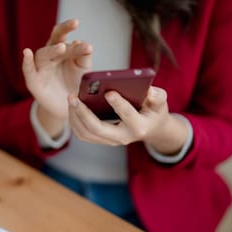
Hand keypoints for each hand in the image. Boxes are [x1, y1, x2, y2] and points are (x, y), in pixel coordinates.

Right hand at [22, 19, 91, 136]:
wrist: (67, 108)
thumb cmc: (74, 85)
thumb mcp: (84, 70)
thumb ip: (84, 57)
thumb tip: (79, 42)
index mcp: (62, 50)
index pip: (66, 36)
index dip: (71, 30)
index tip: (80, 26)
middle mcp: (50, 56)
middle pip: (54, 40)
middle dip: (63, 30)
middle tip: (74, 24)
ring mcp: (41, 68)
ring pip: (43, 55)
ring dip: (52, 50)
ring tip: (61, 47)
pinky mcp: (34, 82)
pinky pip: (28, 70)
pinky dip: (27, 62)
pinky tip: (26, 52)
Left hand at [68, 87, 187, 153]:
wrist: (150, 128)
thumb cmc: (154, 111)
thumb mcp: (160, 102)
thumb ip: (157, 96)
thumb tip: (148, 91)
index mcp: (139, 126)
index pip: (127, 115)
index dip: (119, 104)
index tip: (108, 92)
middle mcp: (123, 137)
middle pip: (98, 129)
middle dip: (83, 113)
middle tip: (73, 96)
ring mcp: (110, 141)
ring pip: (86, 133)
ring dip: (75, 117)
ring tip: (71, 98)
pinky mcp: (101, 140)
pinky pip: (83, 134)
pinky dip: (75, 121)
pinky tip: (72, 106)